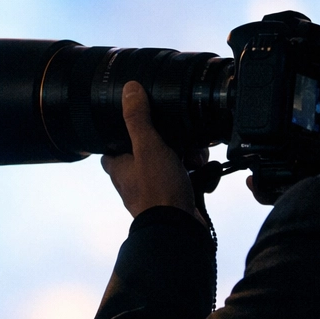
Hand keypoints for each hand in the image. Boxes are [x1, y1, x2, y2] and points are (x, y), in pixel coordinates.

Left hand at [100, 81, 206, 220]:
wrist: (179, 229)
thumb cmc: (157, 191)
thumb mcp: (147, 147)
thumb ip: (138, 118)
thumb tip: (129, 89)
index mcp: (119, 167)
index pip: (115, 142)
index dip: (129, 130)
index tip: (146, 121)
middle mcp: (133, 179)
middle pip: (150, 148)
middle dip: (171, 141)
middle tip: (182, 141)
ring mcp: (154, 188)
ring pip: (172, 161)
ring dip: (188, 155)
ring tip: (195, 159)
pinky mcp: (174, 197)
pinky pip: (186, 176)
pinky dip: (197, 172)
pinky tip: (204, 170)